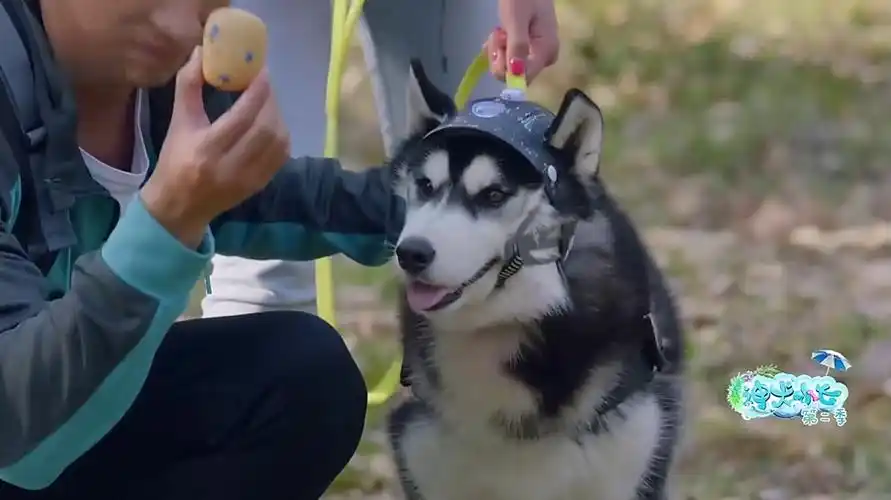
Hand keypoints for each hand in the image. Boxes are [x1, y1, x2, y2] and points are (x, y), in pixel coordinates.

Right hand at [141, 47, 289, 247]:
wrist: (179, 207)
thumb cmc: (175, 160)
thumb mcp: (178, 123)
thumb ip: (188, 86)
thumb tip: (202, 53)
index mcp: (206, 148)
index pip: (242, 117)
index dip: (257, 92)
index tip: (262, 71)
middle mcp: (230, 166)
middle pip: (264, 129)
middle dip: (270, 102)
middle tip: (265, 83)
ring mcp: (248, 179)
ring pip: (278, 143)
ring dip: (278, 117)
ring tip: (268, 102)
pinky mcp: (259, 186)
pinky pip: (281, 157)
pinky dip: (282, 136)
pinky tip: (273, 123)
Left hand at [484, 0, 559, 82]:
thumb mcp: (516, 20)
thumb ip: (517, 46)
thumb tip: (516, 75)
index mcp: (546, 52)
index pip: (523, 77)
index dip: (505, 68)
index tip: (500, 45)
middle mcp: (544, 58)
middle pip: (515, 74)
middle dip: (500, 57)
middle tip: (498, 34)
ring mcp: (537, 54)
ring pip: (510, 67)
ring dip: (498, 51)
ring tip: (499, 31)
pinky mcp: (529, 49)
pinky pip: (510, 59)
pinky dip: (500, 49)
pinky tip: (499, 34)